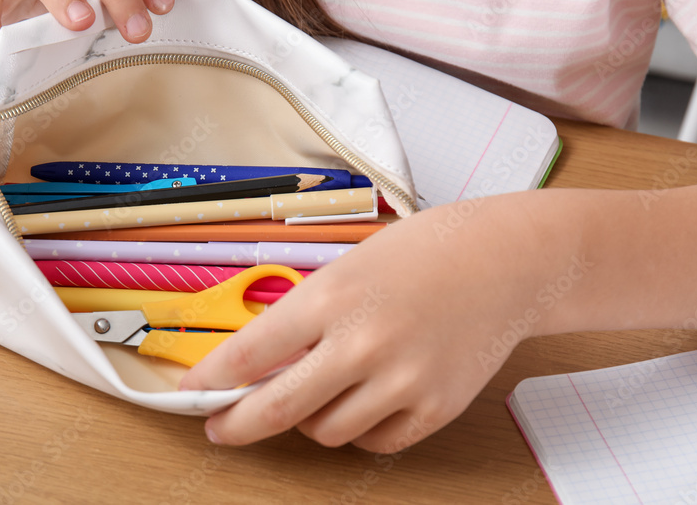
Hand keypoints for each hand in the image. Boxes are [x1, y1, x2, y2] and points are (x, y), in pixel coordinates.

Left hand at [180, 194, 551, 452]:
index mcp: (331, 297)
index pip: (249, 354)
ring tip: (320, 391)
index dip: (210, 381)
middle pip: (275, 410)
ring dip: (308, 420)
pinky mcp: (435, 409)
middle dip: (236, 425)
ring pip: (325, 434)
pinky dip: (359, 429)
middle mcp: (362, 344)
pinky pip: (375, 443)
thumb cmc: (424, 253)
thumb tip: (260, 366)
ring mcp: (401, 381)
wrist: (504, 261)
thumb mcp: (348, 268)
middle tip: (220, 428)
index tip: (193, 395)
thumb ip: (305, 317)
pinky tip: (363, 400)